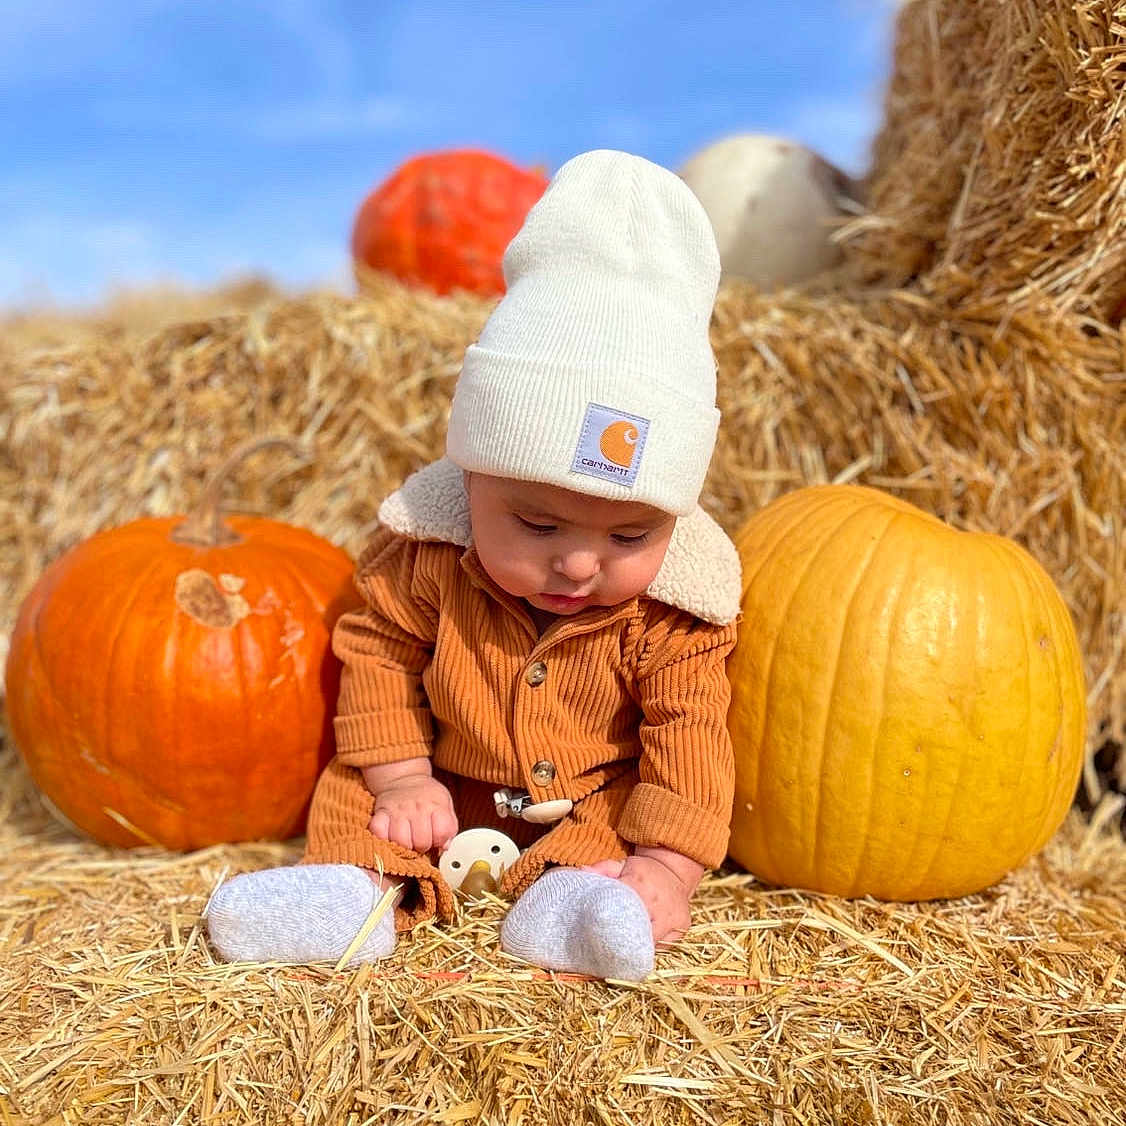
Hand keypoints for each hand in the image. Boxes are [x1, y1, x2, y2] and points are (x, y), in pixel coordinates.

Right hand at [368, 774, 457, 853]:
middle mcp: (416, 806)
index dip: (440, 841)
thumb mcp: (445, 804)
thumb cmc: (426, 795)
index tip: (436, 839)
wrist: (404, 778)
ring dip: (404, 846)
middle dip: (422, 847)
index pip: (441, 832)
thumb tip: (444, 846)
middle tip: (420, 842)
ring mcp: (397, 810)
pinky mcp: (380, 812)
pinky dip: (383, 838)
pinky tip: (390, 835)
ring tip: (407, 840)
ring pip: (400, 841)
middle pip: (421, 841)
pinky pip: (378, 832)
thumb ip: (449, 826)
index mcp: (436, 804)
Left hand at [582, 849, 700, 944]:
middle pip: (636, 931)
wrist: (676, 871)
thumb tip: (581, 871)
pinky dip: (651, 948)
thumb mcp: (624, 864)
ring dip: (637, 948)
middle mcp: (658, 902)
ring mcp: (673, 917)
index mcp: (640, 884)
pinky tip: (640, 950)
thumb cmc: (644, 871)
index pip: (621, 907)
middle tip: (607, 950)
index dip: (608, 922)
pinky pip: (664, 946)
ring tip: (621, 955)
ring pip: (651, 943)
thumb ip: (603, 869)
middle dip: (621, 942)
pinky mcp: (683, 926)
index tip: (596, 934)